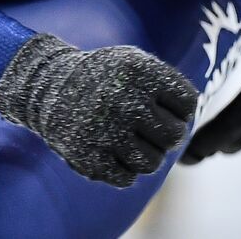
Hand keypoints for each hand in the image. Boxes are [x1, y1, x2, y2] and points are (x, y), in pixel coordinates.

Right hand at [0, 34, 197, 187]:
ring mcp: (106, 131)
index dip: (179, 109)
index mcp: (141, 73)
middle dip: (166, 135)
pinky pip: (127, 178)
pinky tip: (112, 150)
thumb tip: (192, 116)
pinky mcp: (89, 158)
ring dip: (146, 155)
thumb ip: (169, 83)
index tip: (162, 107)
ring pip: (153, 162)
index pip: (187, 104)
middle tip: (149, 129)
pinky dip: (124, 169)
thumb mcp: (135, 62)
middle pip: (174, 136)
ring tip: (131, 140)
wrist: (48, 86)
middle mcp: (125, 101)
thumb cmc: (104, 76)